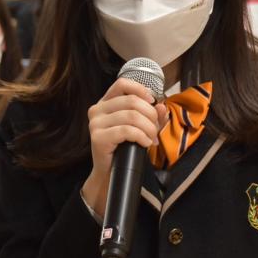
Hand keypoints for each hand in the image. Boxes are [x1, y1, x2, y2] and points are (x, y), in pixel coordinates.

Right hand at [81, 78, 166, 218]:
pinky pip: (127, 131)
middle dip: (150, 115)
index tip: (152, 102)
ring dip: (148, 128)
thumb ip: (151, 116)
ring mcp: (95, 124)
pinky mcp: (98, 138)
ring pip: (131, 116)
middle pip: (131, 101)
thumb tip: (161, 106)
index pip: (122, 84)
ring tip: (151, 139)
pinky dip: (141, 137)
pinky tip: (145, 144)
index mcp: (105, 103)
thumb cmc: (124, 148)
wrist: (110, 173)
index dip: (140, 90)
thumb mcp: (140, 128)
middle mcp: (97, 110)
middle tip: (155, 131)